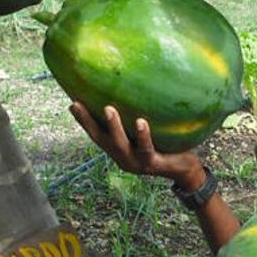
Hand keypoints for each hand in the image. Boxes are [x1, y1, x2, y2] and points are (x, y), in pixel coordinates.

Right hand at [69, 102, 205, 189]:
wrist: (185, 170)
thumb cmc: (166, 145)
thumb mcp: (149, 130)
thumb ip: (138, 116)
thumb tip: (134, 86)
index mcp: (118, 149)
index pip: (97, 133)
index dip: (83, 120)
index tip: (71, 103)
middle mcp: (123, 157)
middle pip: (101, 139)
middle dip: (88, 122)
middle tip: (77, 104)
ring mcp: (136, 163)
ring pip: (121, 145)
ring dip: (114, 127)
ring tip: (108, 109)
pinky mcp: (153, 164)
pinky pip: (146, 149)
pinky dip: (143, 135)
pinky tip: (141, 122)